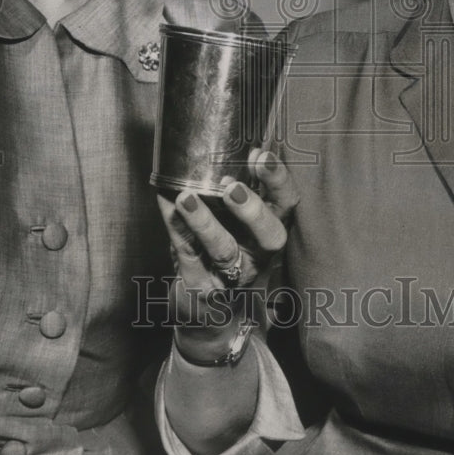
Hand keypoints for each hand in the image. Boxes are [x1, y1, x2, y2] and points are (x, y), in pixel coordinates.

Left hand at [156, 148, 297, 359]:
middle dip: (252, 209)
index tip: (260, 155)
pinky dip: (176, 229)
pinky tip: (165, 205)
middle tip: (231, 187)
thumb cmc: (227, 251)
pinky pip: (188, 257)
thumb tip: (228, 138)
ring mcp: (232, 276)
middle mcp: (258, 255)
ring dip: (206, 222)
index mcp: (271, 230)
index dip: (278, 181)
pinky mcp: (202, 288)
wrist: (213, 317)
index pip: (288, 204)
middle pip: (269, 235)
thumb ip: (239, 186)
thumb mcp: (239, 221)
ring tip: (186, 197)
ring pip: (225, 250)